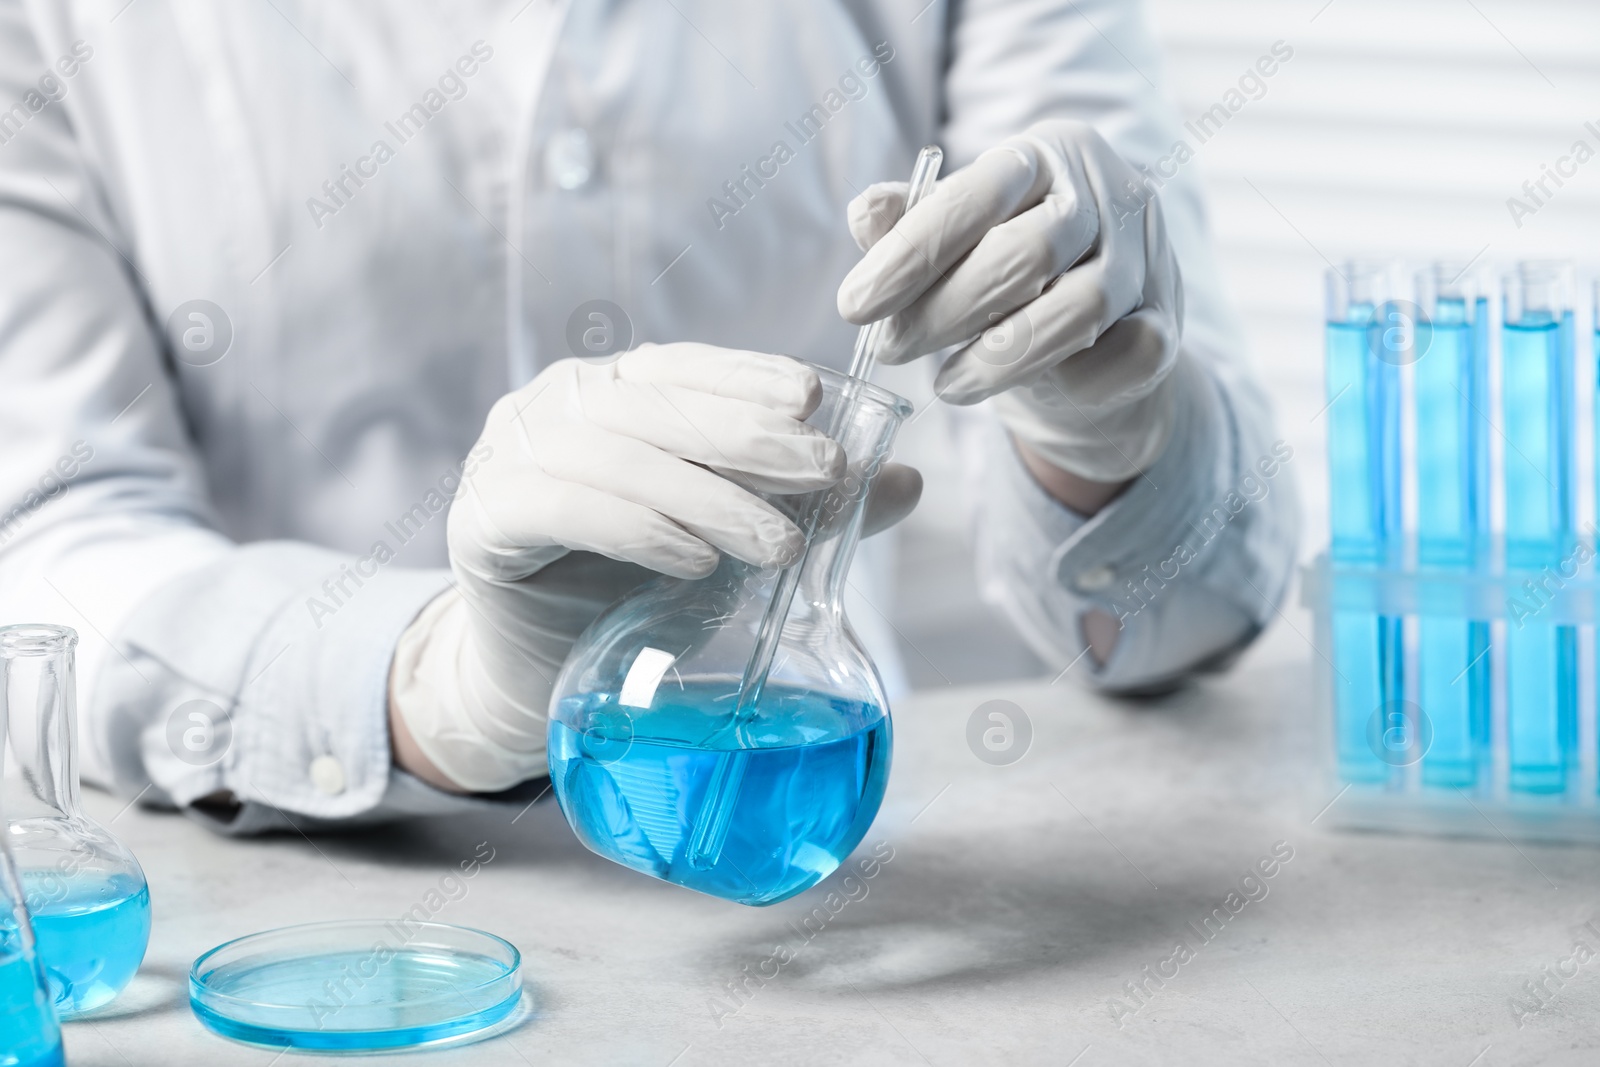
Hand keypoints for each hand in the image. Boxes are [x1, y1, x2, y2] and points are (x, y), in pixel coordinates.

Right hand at [388, 344, 920, 792]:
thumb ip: (802, 503)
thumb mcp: (726, 537)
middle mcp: (550, 408)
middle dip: (746, 438)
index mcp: (605, 391)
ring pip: (618, 457)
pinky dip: (638, 530)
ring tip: (779, 543)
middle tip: (823, 473)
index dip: (745, 375)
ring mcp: (507, 459)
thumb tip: (905, 480)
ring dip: (708, 496)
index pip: (679, 367)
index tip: (813, 399)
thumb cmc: (631, 589)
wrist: (539, 674)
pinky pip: (564, 510)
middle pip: (653, 405)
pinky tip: (695, 562)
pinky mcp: (483, 522)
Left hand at [837, 119, 1183, 483]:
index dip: (911, 253)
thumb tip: (866, 212)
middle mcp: (1107, 193)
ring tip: (946, 385)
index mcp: (1043, 155)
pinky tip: (1022, 393)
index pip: (977, 194)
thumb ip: (911, 227)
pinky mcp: (1170, 322)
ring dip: (1000, 357)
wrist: (1092, 336)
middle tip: (891, 349)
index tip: (854, 306)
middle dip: (945, 310)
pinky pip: (1127, 354)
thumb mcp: (954, 245)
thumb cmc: (1006, 277)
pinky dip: (1072, 379)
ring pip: (1079, 309)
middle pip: (1027, 252)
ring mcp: (1148, 257)